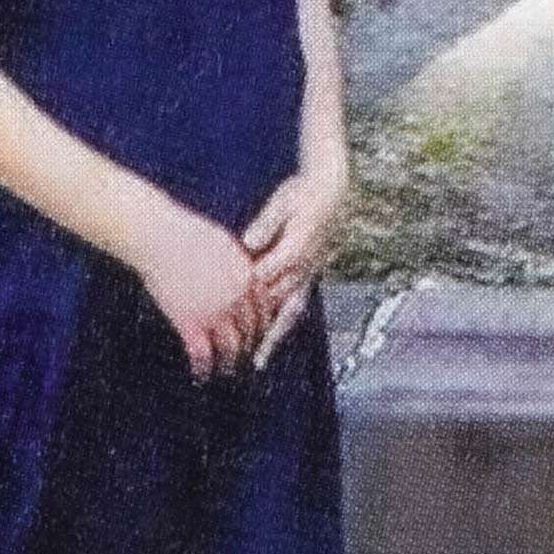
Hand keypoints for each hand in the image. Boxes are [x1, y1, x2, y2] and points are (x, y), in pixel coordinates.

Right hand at [134, 203, 271, 380]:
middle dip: (248, 346)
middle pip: (251, 331)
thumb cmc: (185, 234)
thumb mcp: (223, 245)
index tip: (255, 335)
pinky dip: (203, 368)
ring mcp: (215, 312)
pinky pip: (202, 354)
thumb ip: (237, 264)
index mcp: (247, 277)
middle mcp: (237, 298)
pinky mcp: (190, 322)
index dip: (260, 326)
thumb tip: (242, 274)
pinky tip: (201, 375)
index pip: (264, 309)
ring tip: (226, 371)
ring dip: (231, 363)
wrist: (158, 238)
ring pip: (231, 347)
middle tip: (243, 357)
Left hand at [236, 163, 343, 366]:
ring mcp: (310, 274)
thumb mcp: (283, 201)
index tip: (221, 308)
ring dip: (274, 337)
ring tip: (258, 361)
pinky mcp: (311, 277)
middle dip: (259, 328)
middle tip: (236, 352)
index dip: (245, 293)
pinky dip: (284, 327)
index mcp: (297, 249)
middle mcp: (306, 267)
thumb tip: (248, 244)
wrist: (332, 192)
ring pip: (291, 312)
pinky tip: (271, 341)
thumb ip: (267, 224)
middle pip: (279, 303)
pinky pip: (298, 307)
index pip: (267, 277)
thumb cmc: (302, 193)